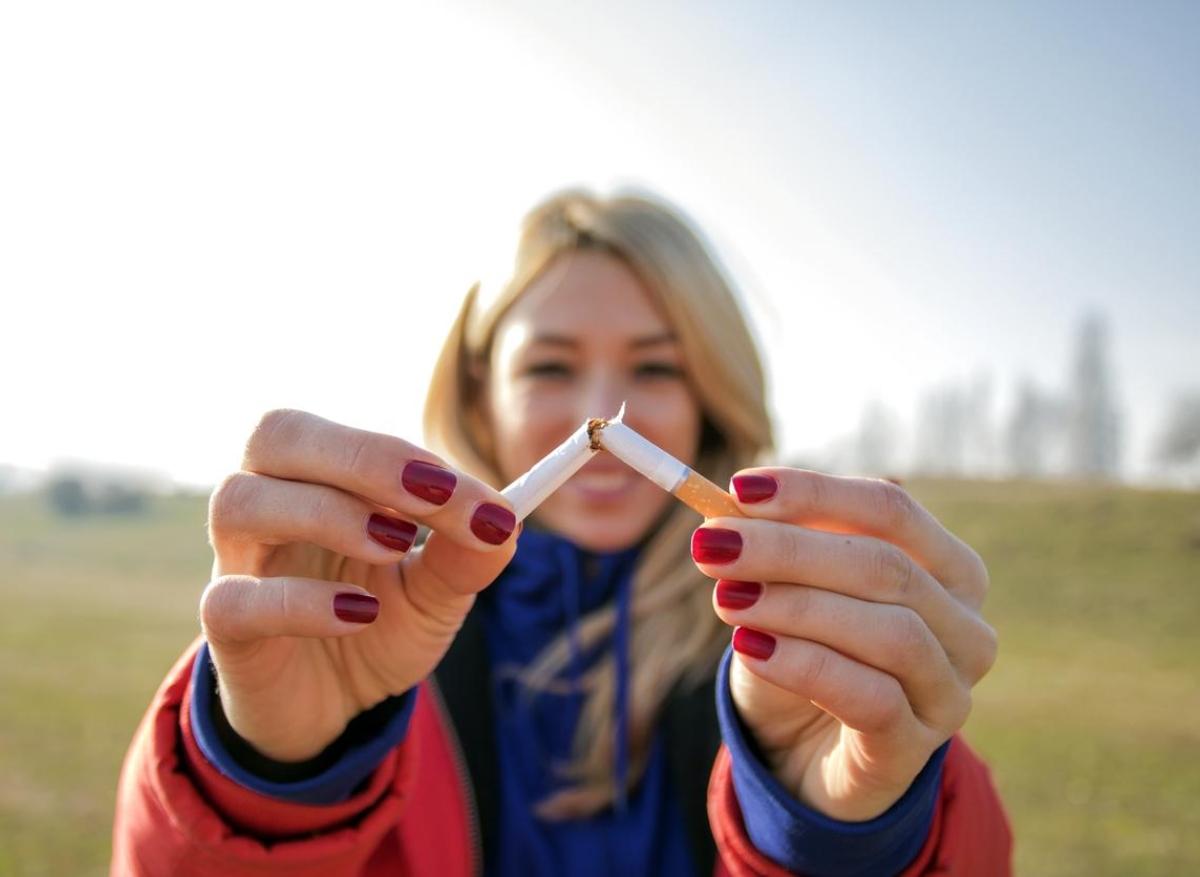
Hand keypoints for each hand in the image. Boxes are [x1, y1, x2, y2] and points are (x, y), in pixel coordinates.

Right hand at [200, 408, 517, 761]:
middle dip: (362, 456)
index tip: (479, 498)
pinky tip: (358, 614)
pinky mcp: (226, 629)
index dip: (410, 456)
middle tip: (434, 494)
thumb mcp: (434, 593)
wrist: (330, 708)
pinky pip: (235, 599)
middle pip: (275, 435)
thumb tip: (505, 521)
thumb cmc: (375, 625)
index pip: (349, 439)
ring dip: (325, 512)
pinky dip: (300, 601)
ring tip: (393, 547)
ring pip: (240, 501)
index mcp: (318, 479)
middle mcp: (267, 504)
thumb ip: (466, 556)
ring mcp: (238, 562)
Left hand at [695, 468, 995, 821]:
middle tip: (712, 545)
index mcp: (948, 570)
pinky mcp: (914, 750)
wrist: (800, 756)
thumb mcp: (788, 592)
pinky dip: (803, 665)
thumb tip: (732, 502)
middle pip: (885, 567)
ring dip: (795, 606)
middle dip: (789, 550)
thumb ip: (774, 546)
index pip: (890, 510)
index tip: (739, 488)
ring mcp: (948, 693)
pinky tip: (750, 647)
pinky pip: (869, 698)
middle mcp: (965, 628)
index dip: (815, 493)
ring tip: (725, 599)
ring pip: (888, 632)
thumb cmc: (803, 656)